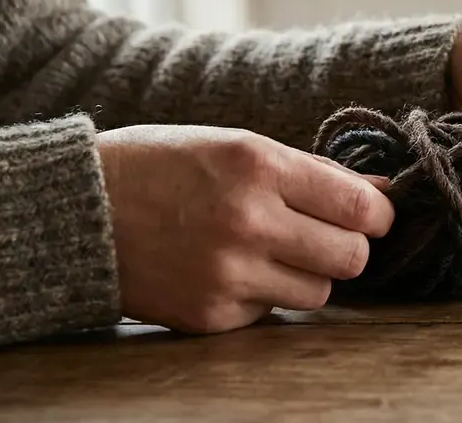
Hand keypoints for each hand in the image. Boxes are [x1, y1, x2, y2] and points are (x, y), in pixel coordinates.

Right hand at [96, 124, 393, 333]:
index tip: (372, 214)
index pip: (362, 208)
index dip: (379, 214)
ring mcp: (228, 275)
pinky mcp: (210, 316)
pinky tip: (230, 268)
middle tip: (328, 235)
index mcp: (259, 167)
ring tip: (272, 249)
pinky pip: (272, 312)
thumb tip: (383, 193)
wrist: (78, 212)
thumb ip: (315, 172)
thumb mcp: (238, 146)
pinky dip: (264, 294)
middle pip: (352, 258)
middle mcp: (248, 223)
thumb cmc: (164, 167)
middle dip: (350, 248)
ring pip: (320, 293)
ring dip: (309, 274)